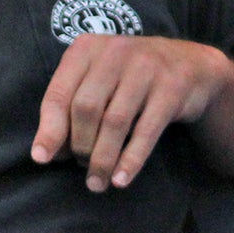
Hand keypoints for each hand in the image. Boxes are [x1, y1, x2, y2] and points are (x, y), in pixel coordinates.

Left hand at [32, 35, 230, 191]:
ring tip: (97, 183)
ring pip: (114, 122)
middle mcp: (115, 52)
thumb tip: (46, 153)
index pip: (59, 94)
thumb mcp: (97, 83)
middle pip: (85, 109)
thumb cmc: (130, 80)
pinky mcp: (172, 87)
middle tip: (82, 168)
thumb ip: (70, 110)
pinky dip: (131, 160)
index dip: (49, 130)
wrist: (191, 64)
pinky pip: (146, 131)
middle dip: (80, 146)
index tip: (42, 159)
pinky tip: (121, 180)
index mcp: (87, 49)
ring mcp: (147, 67)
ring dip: (102, 160)